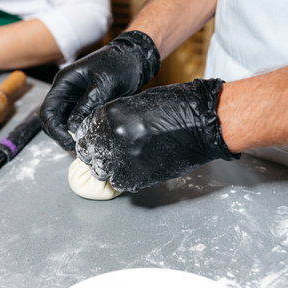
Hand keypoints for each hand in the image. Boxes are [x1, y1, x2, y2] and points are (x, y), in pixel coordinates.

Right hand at [40, 31, 160, 150]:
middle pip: (51, 119)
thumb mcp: (103, 84)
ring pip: (62, 123)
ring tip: (82, 144)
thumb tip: (73, 127)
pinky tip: (89, 137)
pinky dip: (79, 132)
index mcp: (64, 82)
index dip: (55, 129)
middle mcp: (65, 92)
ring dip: (69, 135)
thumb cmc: (118, 64)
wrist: (133, 58)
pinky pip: (76, 122)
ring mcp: (73, 99)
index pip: (48, 110)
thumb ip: (87, 105)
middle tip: (74, 147)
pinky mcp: (84, 106)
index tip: (68, 141)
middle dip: (60, 134)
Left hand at [75, 79, 239, 192]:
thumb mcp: (134, 104)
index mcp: (109, 116)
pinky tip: (134, 168)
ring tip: (122, 161)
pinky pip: (119, 183)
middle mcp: (111, 139)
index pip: (84, 133)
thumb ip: (113, 119)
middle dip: (95, 153)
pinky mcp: (137, 178)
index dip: (89, 138)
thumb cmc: (174, 107)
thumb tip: (100, 133)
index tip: (95, 142)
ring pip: (100, 171)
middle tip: (107, 152)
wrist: (202, 124)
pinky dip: (123, 177)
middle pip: (88, 154)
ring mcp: (123, 160)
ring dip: (108, 167)